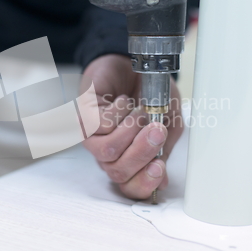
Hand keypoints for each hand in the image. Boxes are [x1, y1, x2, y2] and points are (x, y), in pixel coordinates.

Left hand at [82, 54, 183, 198]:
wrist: (131, 63)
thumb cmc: (148, 93)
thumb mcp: (167, 120)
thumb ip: (165, 147)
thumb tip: (162, 177)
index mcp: (129, 158)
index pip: (131, 187)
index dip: (145, 184)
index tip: (159, 167)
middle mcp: (109, 153)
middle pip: (118, 172)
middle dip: (142, 152)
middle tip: (157, 129)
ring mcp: (93, 137)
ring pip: (108, 151)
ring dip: (131, 129)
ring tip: (141, 110)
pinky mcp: (83, 118)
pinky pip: (100, 126)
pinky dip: (119, 112)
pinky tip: (122, 101)